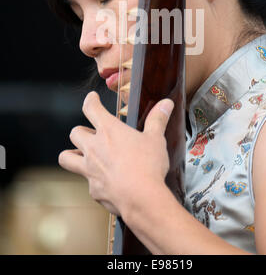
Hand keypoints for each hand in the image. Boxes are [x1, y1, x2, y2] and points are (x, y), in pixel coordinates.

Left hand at [58, 91, 173, 216]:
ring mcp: (90, 169)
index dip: (90, 101)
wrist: (142, 198)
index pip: (91, 109)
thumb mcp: (155, 139)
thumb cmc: (148, 166)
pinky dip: (93, 179)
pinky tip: (105, 180)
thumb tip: (165, 104)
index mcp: (109, 131)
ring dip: (72, 154)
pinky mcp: (93, 189)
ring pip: (66, 157)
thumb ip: (157, 120)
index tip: (91, 99)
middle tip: (91, 134)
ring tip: (81, 156)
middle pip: (75, 133)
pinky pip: (86, 182)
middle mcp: (94, 148)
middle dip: (81, 131)